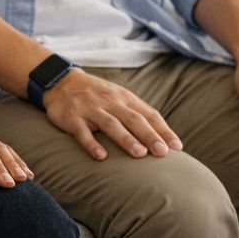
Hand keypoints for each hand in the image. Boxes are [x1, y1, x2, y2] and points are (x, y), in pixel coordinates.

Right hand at [43, 68, 181, 159]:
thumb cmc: (97, 95)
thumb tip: (166, 139)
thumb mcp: (119, 97)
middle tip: (162, 153)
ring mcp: (90, 109)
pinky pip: (82, 131)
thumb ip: (139, 114)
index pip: (148, 114)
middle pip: (133, 119)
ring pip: (110, 124)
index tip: (177, 147)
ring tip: (140, 154)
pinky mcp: (72, 117)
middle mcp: (109, 102)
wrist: (61, 81)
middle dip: (149, 135)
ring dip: (126, 139)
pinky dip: (92, 143)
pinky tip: (101, 156)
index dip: (163, 130)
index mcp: (124, 98)